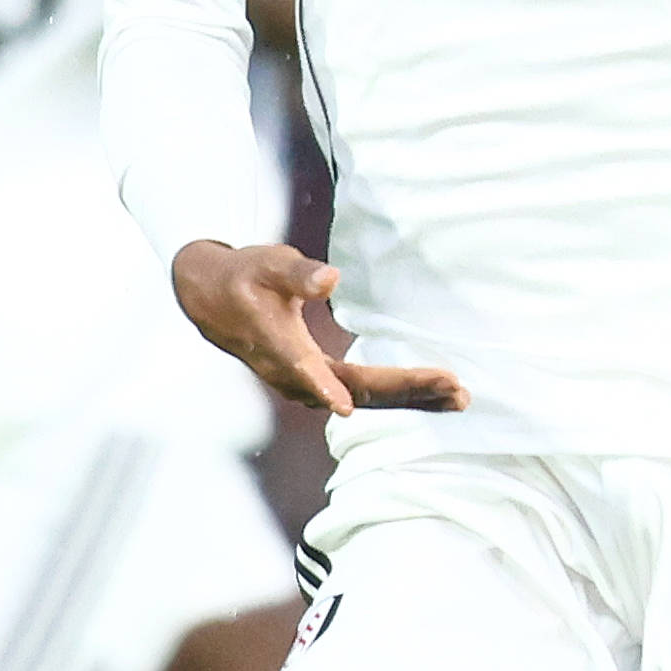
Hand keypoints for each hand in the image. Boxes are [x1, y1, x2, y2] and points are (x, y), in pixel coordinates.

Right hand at [171, 240, 464, 420]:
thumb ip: (298, 273)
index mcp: (280, 348)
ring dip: (412, 399)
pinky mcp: (320, 385)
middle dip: (406, 391)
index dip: (326, 388)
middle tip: (455, 389)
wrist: (214, 300)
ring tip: (457, 397)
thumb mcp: (267, 263)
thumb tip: (331, 279)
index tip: (347, 407)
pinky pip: (366, 395)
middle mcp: (295, 377)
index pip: (308, 371)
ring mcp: (309, 386)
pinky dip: (400, 395)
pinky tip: (431, 396)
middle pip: (356, 391)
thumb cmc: (245, 276)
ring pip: (366, 398)